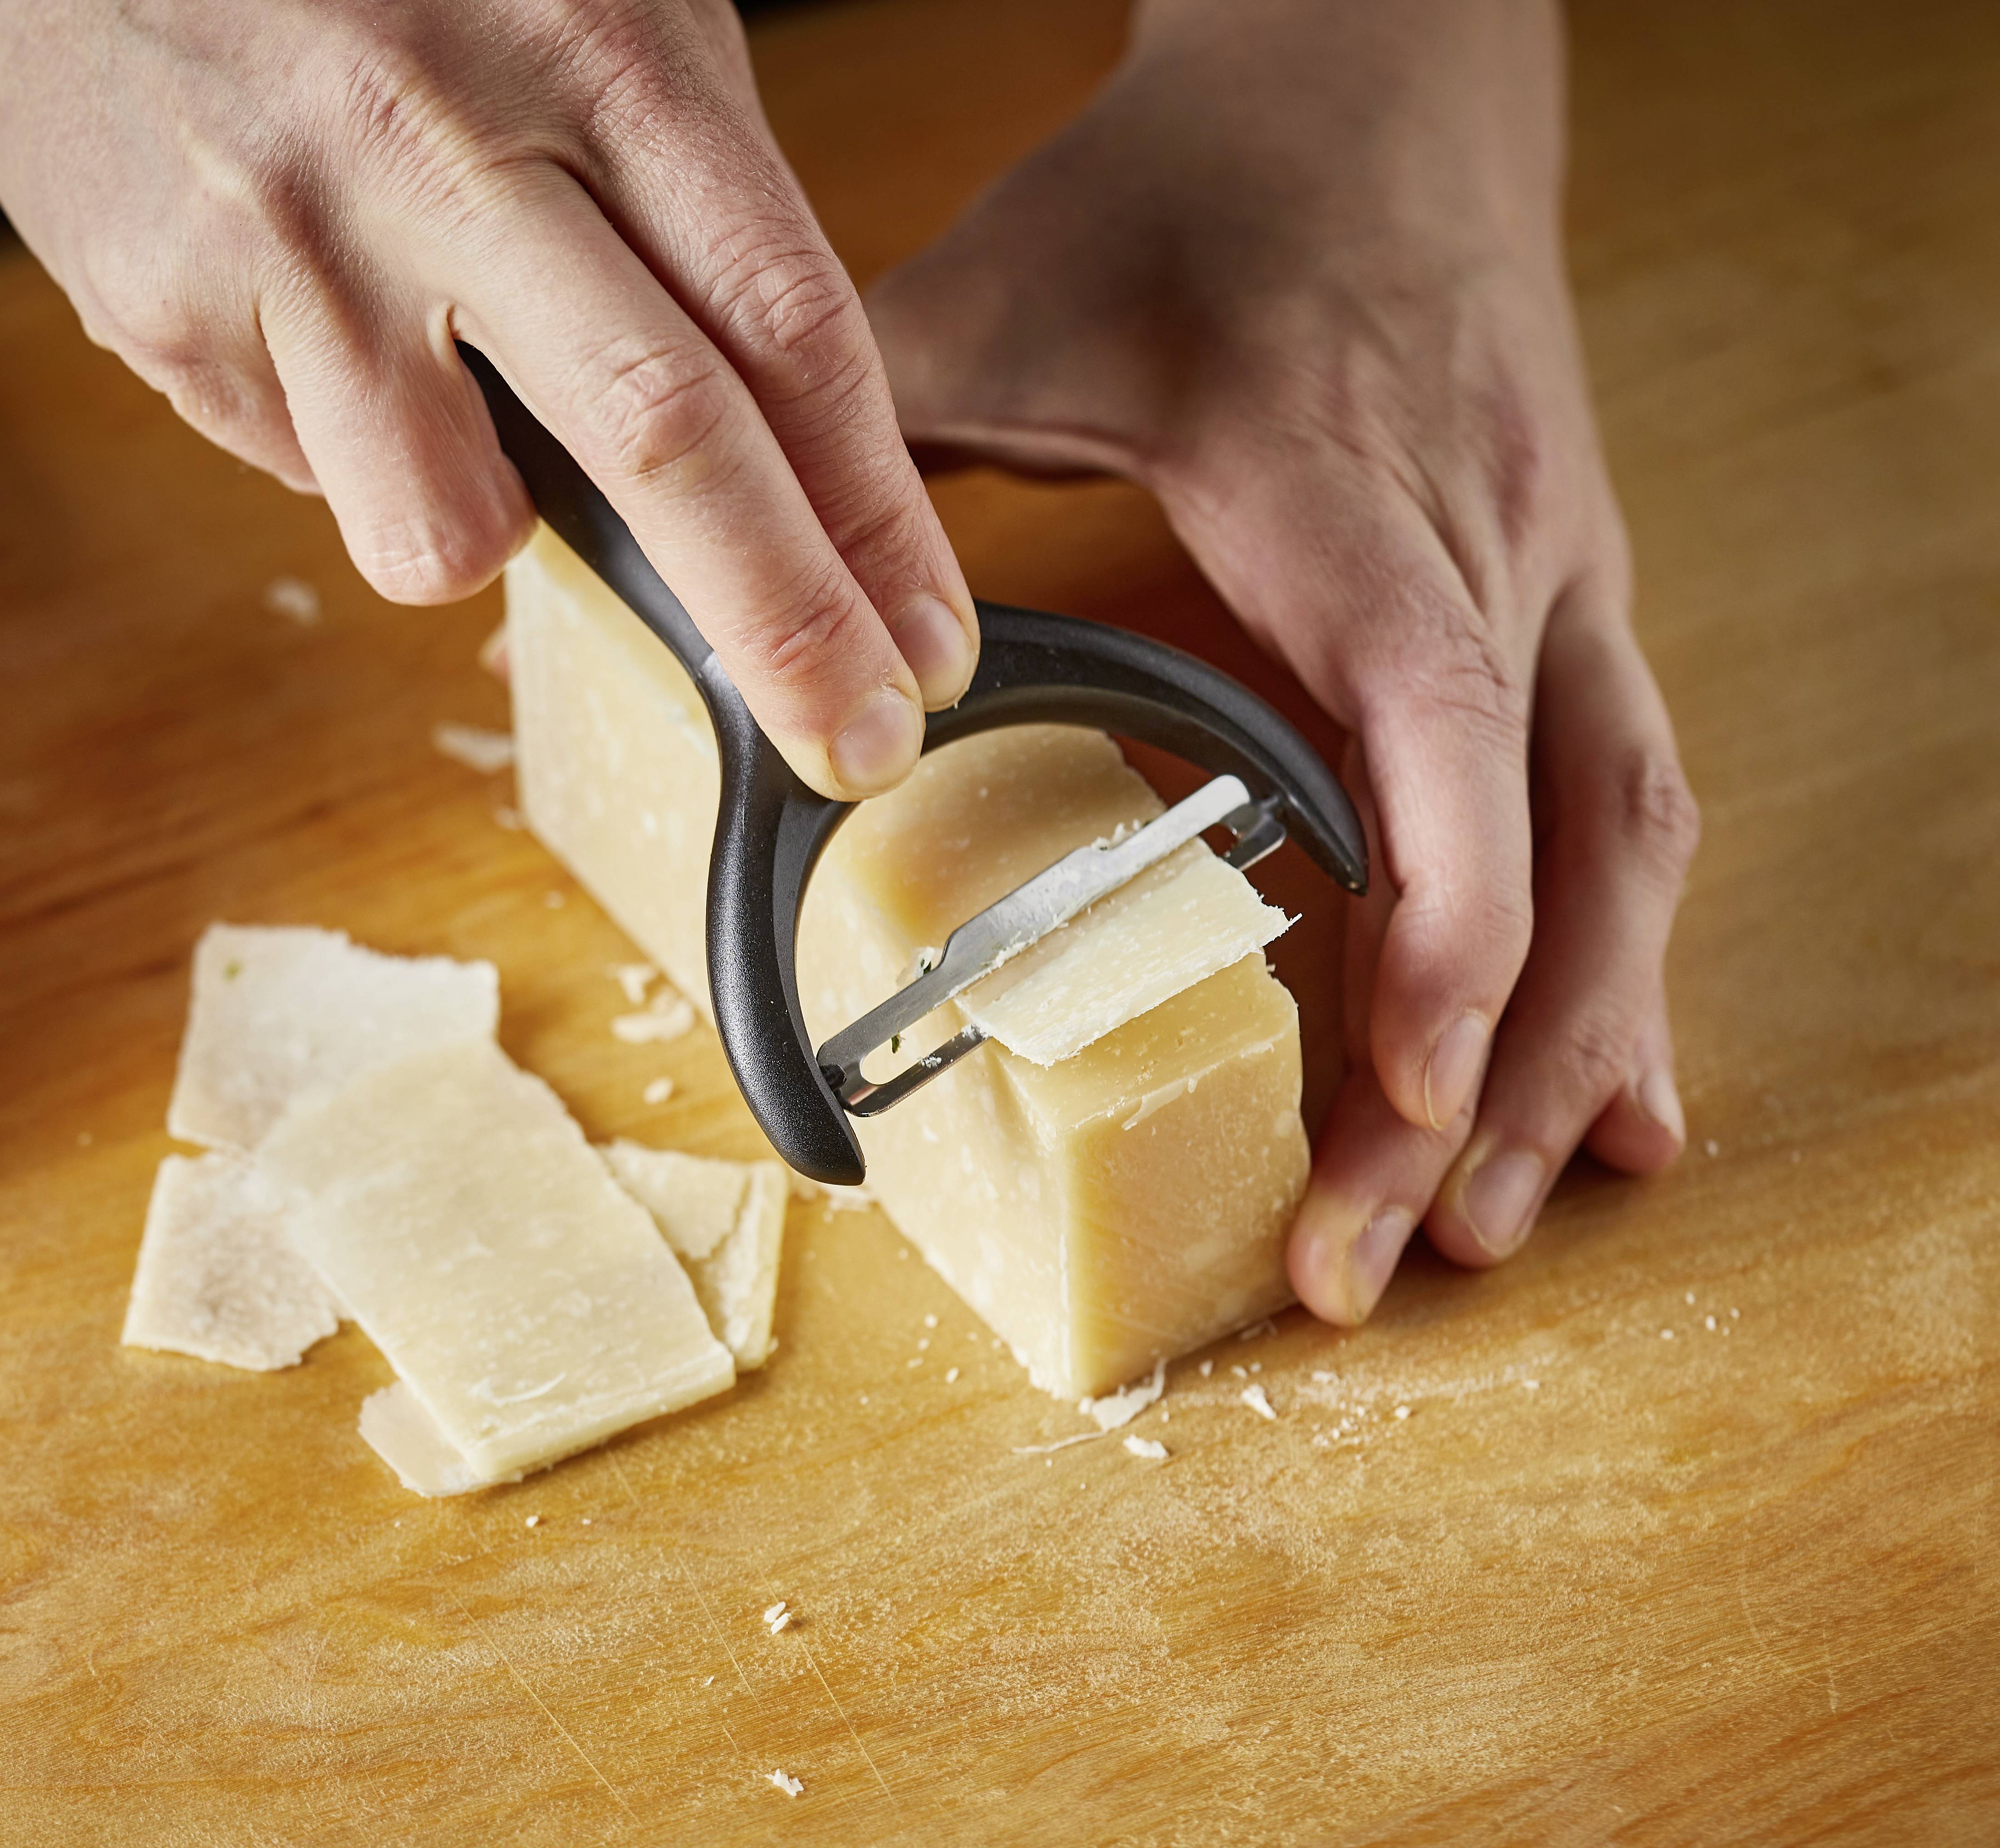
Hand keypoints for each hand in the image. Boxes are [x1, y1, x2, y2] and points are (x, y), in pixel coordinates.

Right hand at [0, 0, 977, 798]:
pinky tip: (290, 301)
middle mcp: (448, 139)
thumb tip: (774, 443)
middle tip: (853, 746)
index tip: (926, 641)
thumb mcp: (574, 3)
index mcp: (593, 45)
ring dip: (476, 524)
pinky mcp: (164, 305)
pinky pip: (297, 468)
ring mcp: (295, 235)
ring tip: (427, 390)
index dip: (872, 509)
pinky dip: (329, 430)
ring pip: (446, 529)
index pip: (784, 319)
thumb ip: (681, 192)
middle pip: (665, 438)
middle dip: (783, 626)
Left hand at [867, 0, 1697, 1317]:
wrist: (1378, 85)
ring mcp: (1556, 589)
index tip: (1408, 1087)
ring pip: (1622, 848)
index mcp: (1353, 498)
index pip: (1434, 724)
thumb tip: (694, 545)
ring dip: (1569, 1049)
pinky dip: (1612, 974)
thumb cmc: (1194, 194)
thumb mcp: (1009, 287)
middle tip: (1385, 1256)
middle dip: (1490, 1070)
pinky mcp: (1566, 612)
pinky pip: (1628, 811)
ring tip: (1485, 1228)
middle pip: (1553, 844)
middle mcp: (1495, 558)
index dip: (1443, 917)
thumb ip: (863, 421)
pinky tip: (1600, 1110)